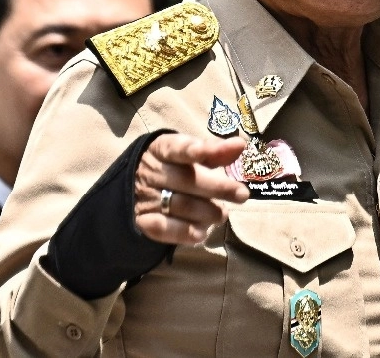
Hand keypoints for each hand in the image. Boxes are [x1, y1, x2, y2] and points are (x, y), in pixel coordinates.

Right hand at [134, 133, 248, 244]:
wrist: (136, 184)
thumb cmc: (173, 165)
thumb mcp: (190, 152)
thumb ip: (215, 151)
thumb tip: (239, 145)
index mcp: (163, 149)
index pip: (180, 148)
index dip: (202, 150)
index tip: (231, 149)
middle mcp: (152, 172)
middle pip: (185, 179)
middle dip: (217, 188)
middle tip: (242, 195)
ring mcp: (146, 196)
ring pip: (178, 204)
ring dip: (205, 212)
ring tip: (223, 215)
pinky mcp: (142, 220)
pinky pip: (162, 228)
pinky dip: (183, 232)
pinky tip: (201, 233)